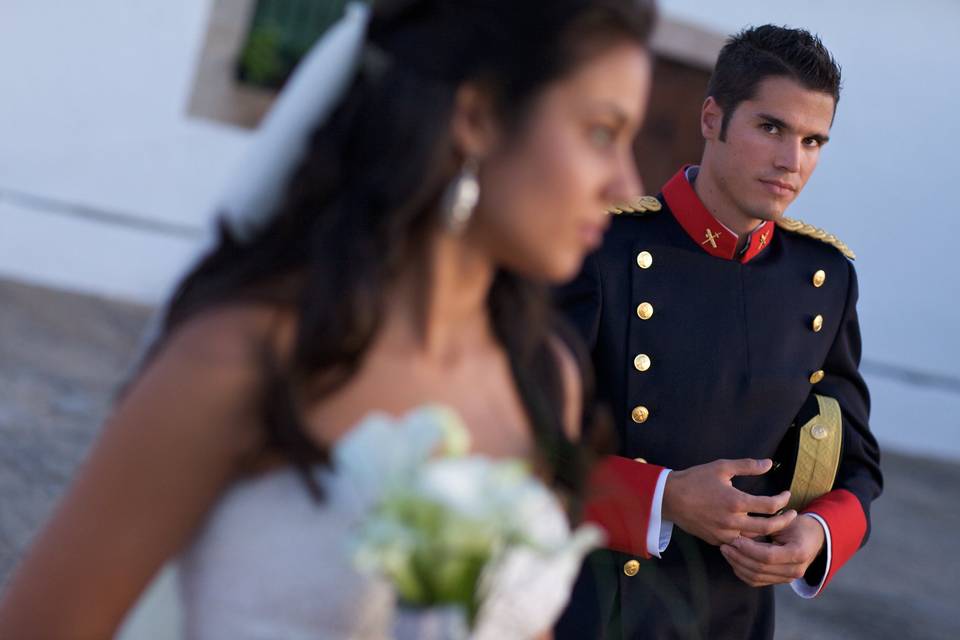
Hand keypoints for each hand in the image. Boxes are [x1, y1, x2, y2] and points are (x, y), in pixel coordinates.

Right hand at [662, 458, 795, 545]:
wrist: (669, 498)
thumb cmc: (695, 479)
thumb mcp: (721, 467)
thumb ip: (747, 466)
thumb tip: (769, 463)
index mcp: (736, 501)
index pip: (770, 505)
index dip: (783, 500)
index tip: (787, 495)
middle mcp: (732, 521)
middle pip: (768, 527)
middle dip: (785, 521)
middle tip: (793, 515)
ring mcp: (724, 533)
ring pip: (755, 539)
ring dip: (768, 532)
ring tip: (776, 524)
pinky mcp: (716, 540)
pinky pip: (739, 543)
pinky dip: (750, 538)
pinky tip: (755, 531)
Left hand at [719, 514, 825, 586]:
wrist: (812, 537)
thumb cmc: (797, 524)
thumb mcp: (787, 520)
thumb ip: (769, 526)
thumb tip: (743, 530)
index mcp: (798, 553)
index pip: (768, 556)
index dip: (749, 549)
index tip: (735, 539)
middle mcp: (795, 570)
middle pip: (760, 569)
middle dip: (739, 557)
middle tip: (724, 545)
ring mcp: (788, 578)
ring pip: (756, 577)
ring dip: (737, 565)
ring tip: (726, 551)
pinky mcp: (779, 580)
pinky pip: (756, 581)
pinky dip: (742, 572)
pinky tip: (733, 560)